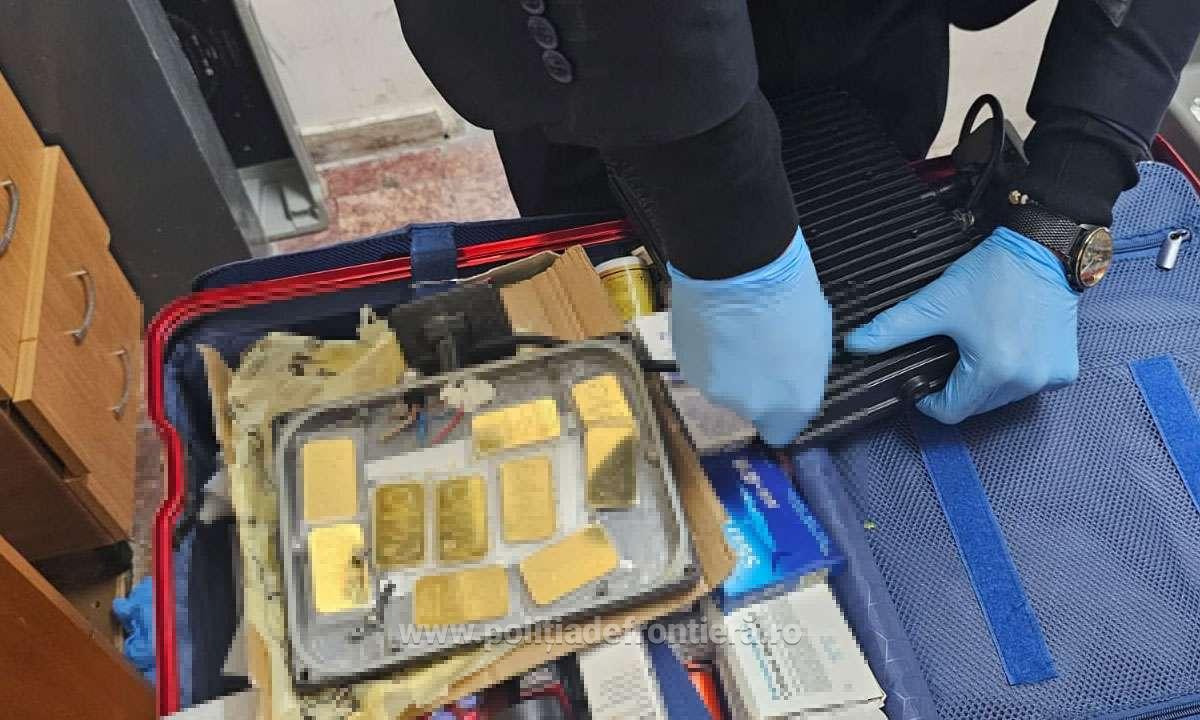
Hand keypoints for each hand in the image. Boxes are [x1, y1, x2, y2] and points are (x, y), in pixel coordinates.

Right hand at [669, 227, 832, 445]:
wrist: (735, 267)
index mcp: (792, 403)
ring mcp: (714, 390)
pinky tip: (712, 323)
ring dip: (729, 368)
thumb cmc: (789, 295)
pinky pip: (703, 368)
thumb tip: (789, 377)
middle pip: (752, 408)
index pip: (783, 432)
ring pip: (724, 388)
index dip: (783, 411)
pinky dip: (708, 352)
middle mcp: (751, 407)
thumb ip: (802, 372)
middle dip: (756, 385)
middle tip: (757, 347)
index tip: (782, 386)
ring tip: (732, 330)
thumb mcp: (816, 339)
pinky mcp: (686, 369)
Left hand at [845, 226, 1079, 423]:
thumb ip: (893, 328)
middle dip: (957, 387)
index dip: (928, 399)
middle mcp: (1027, 382)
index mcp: (994, 371)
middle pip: (976, 406)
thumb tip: (853, 345)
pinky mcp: (1065, 369)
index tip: (924, 377)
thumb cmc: (994, 274)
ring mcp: (1050, 377)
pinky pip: (1029, 384)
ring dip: (985, 381)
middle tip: (951, 352)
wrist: (1044, 248)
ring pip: (1002, 398)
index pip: (951, 412)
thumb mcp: (937, 302)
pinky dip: (1014, 373)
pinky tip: (1007, 344)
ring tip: (979, 345)